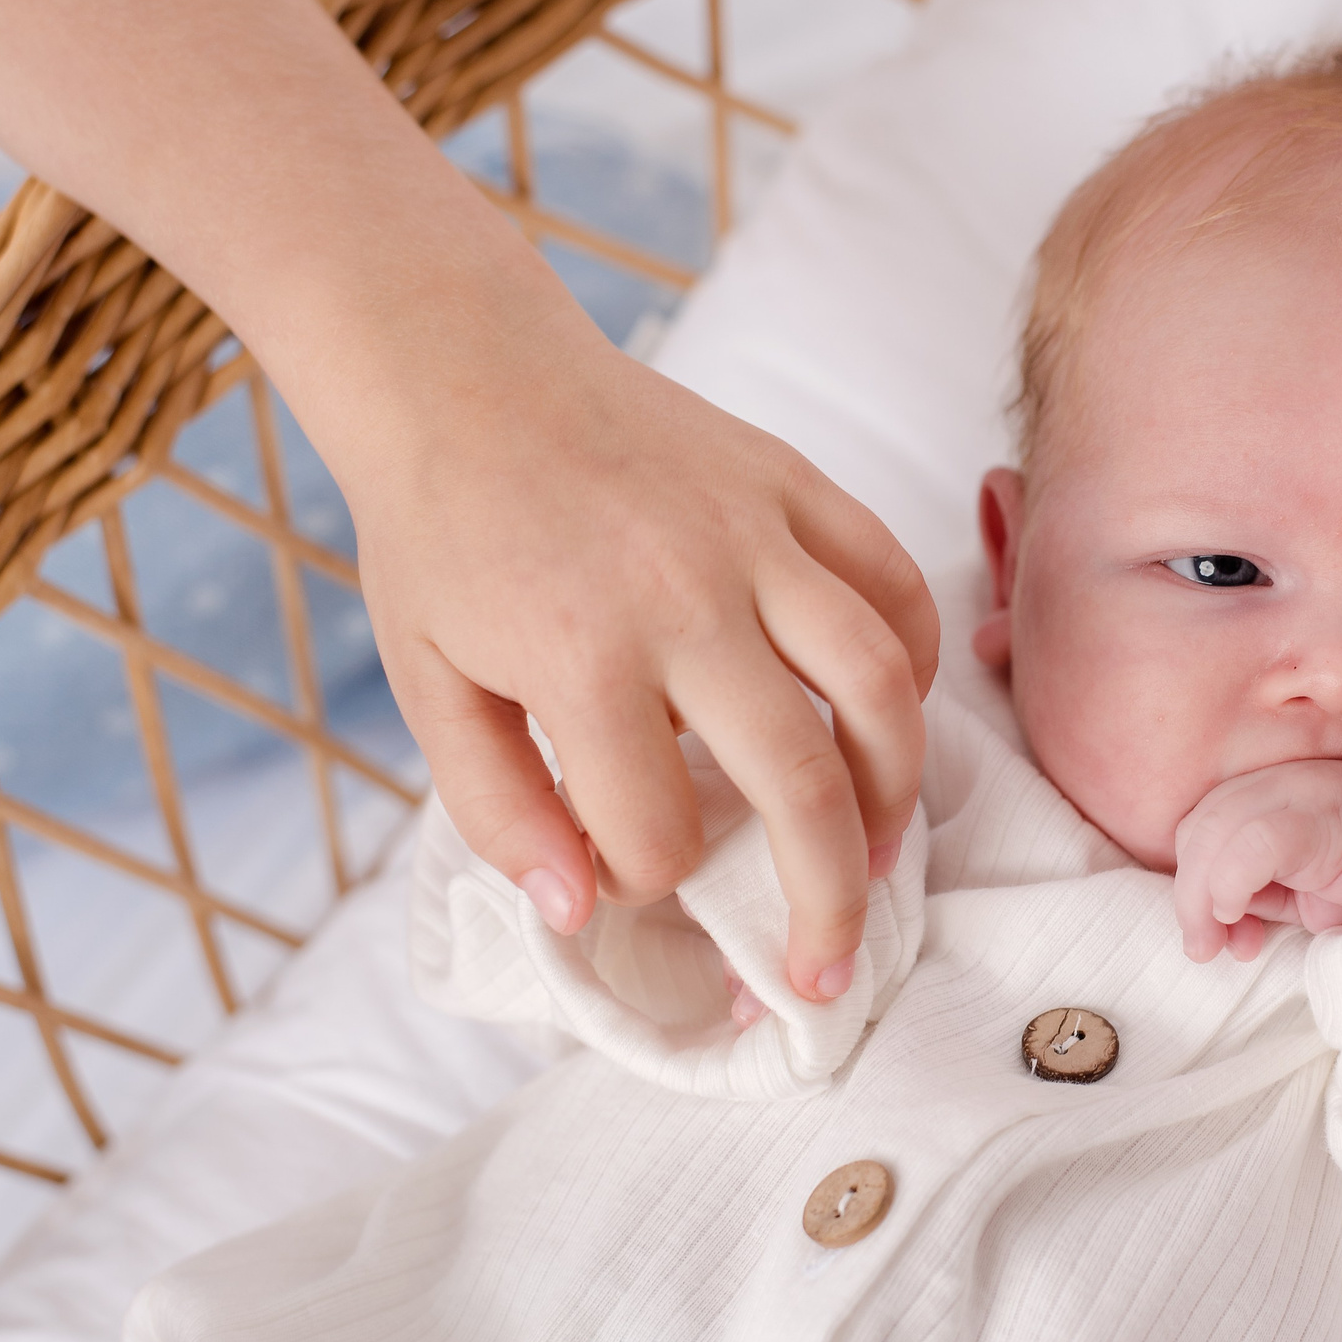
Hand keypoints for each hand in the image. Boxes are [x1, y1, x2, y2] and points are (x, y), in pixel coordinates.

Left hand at [352, 308, 937, 1001]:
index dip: (645, 879)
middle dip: (823, 902)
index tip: (629, 870)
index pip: (654, 828)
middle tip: (825, 969)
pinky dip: (917, 657)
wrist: (465, 372)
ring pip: (881, 685)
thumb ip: (495, 807)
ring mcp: (755, 534)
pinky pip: (894, 580)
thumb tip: (579, 909)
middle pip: (802, 783)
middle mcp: (687, 598)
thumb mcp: (424, 683)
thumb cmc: (441, 535)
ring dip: (898, 791)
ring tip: (881, 853)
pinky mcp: (794, 483)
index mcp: (581, 655)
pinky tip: (893, 715)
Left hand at [1171, 760, 1341, 962]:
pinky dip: (1230, 878)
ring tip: (1222, 944)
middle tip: (1209, 947)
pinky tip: (1237, 917)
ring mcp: (1326, 790)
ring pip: (1224, 822)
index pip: (1215, 820)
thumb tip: (1219, 922)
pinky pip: (1262, 837)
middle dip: (1192, 888)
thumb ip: (1274, 895)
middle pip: (1209, 818)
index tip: (1218, 939)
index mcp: (1299, 799)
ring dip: (1203, 890)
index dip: (1197, 878)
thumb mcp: (1324, 902)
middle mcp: (1307, 783)